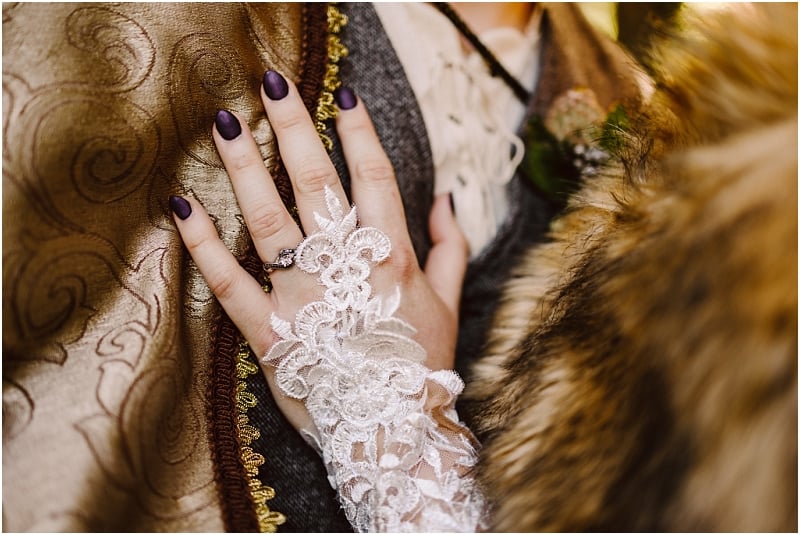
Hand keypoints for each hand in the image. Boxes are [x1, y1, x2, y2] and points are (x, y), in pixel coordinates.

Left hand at [170, 71, 467, 431]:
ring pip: (269, 221)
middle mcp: (346, 269)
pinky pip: (231, 283)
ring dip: (244, 169)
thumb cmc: (422, 366)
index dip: (358, 132)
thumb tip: (449, 198)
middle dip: (294, 128)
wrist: (395, 433)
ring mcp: (304, 299)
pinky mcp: (269, 334)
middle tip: (272, 84)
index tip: (341, 95)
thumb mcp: (448, 302)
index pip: (374, 177)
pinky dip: (204, 244)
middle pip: (316, 184)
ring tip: (225, 126)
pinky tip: (182, 207)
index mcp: (391, 257)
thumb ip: (450, 246)